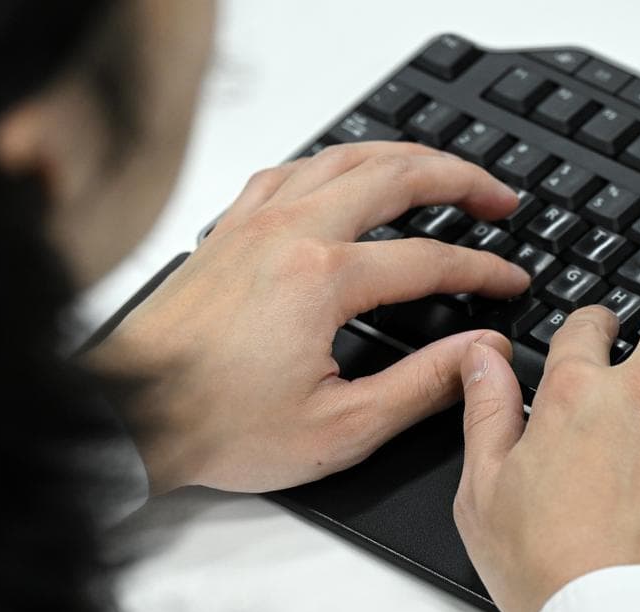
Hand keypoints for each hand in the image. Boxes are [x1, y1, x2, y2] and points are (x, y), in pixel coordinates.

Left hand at [88, 142, 530, 493]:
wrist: (129, 415)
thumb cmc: (216, 425)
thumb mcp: (339, 427)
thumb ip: (421, 386)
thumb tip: (477, 353)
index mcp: (322, 279)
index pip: (428, 259)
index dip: (482, 269)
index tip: (509, 281)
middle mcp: (289, 233)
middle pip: (395, 176)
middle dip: (460, 179)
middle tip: (498, 196)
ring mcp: (253, 223)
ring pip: (342, 157)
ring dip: (402, 156)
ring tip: (440, 169)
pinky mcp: (226, 230)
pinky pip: (289, 169)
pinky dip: (333, 161)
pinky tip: (344, 174)